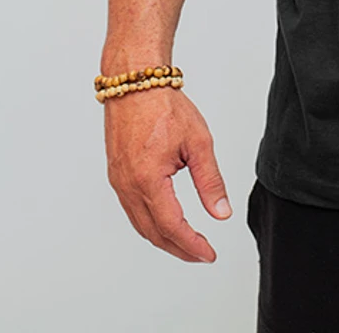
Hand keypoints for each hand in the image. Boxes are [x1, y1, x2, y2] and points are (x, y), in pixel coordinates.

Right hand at [104, 88, 232, 262]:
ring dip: (163, 238)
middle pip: (153, 232)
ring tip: (187, 244)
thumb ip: (210, 181)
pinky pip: (132, 210)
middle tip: (201, 254)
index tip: (208, 254)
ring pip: (140, 224)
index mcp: (148, 179)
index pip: (171, 225)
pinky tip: (165, 223)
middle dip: (178, 248)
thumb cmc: (165, 106)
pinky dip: (150, 223)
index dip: (191, 244)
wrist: (136, 84)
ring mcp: (119, 182)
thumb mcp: (198, 142)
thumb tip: (221, 212)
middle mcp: (128, 185)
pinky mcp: (117, 175)